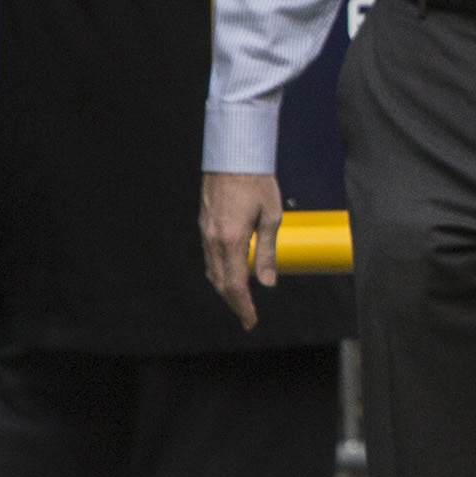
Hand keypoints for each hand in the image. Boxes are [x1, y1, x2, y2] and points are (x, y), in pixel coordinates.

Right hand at [200, 171, 283, 331]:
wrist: (234, 155)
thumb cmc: (256, 182)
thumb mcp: (271, 217)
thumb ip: (268, 253)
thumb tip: (267, 282)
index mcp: (231, 240)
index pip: (235, 285)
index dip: (243, 307)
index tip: (251, 321)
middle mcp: (213, 239)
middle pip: (220, 282)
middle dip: (234, 302)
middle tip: (247, 317)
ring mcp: (205, 231)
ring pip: (211, 270)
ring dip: (225, 288)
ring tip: (240, 300)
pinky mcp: (204, 223)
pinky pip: (208, 256)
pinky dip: (219, 271)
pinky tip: (230, 273)